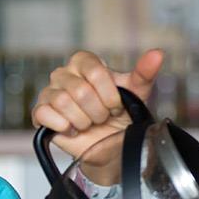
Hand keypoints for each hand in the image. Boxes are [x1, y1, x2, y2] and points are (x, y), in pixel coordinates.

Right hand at [31, 49, 164, 166]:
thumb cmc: (121, 115)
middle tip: (102, 118)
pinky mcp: (40, 112)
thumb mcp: (137, 93)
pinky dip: (64, 126)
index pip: (95, 71)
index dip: (109, 94)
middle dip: (98, 111)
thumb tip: (158, 54)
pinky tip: (73, 129)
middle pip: (80, 90)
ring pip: (63, 103)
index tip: (116, 106)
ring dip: (83, 120)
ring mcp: (49, 92)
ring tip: (89, 124)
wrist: (109, 144)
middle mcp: (64, 73)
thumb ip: (145, 73)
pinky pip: (45, 114)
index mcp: (84, 62)